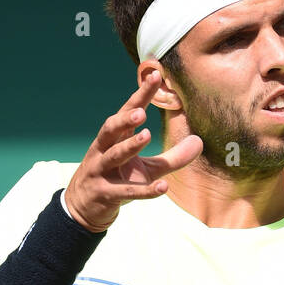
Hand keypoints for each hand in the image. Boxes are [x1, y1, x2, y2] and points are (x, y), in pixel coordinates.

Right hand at [64, 72, 202, 232]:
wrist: (84, 208)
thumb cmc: (117, 180)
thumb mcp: (146, 168)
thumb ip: (173, 157)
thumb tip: (199, 142)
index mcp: (114, 138)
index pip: (127, 111)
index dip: (140, 95)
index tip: (155, 76)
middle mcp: (104, 150)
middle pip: (112, 129)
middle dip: (125, 119)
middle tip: (141, 110)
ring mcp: (102, 171)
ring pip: (114, 156)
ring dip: (129, 146)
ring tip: (146, 135)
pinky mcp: (105, 194)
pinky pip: (126, 192)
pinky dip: (144, 190)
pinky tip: (163, 187)